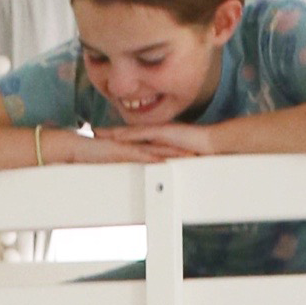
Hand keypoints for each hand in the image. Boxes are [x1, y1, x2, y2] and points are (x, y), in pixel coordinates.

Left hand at [109, 118, 224, 161]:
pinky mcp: (163, 133)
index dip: (119, 137)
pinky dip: (128, 135)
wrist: (211, 143)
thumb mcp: (178, 159)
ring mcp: (159, 132)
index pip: (134, 138)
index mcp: (158, 139)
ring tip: (99, 133)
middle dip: (111, 132)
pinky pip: (142, 134)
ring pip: (131, 132)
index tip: (105, 139)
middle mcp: (156, 133)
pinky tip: (117, 136)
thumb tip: (160, 172)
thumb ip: (167, 162)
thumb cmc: (198, 152)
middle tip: (94, 132)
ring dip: (115, 133)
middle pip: (129, 133)